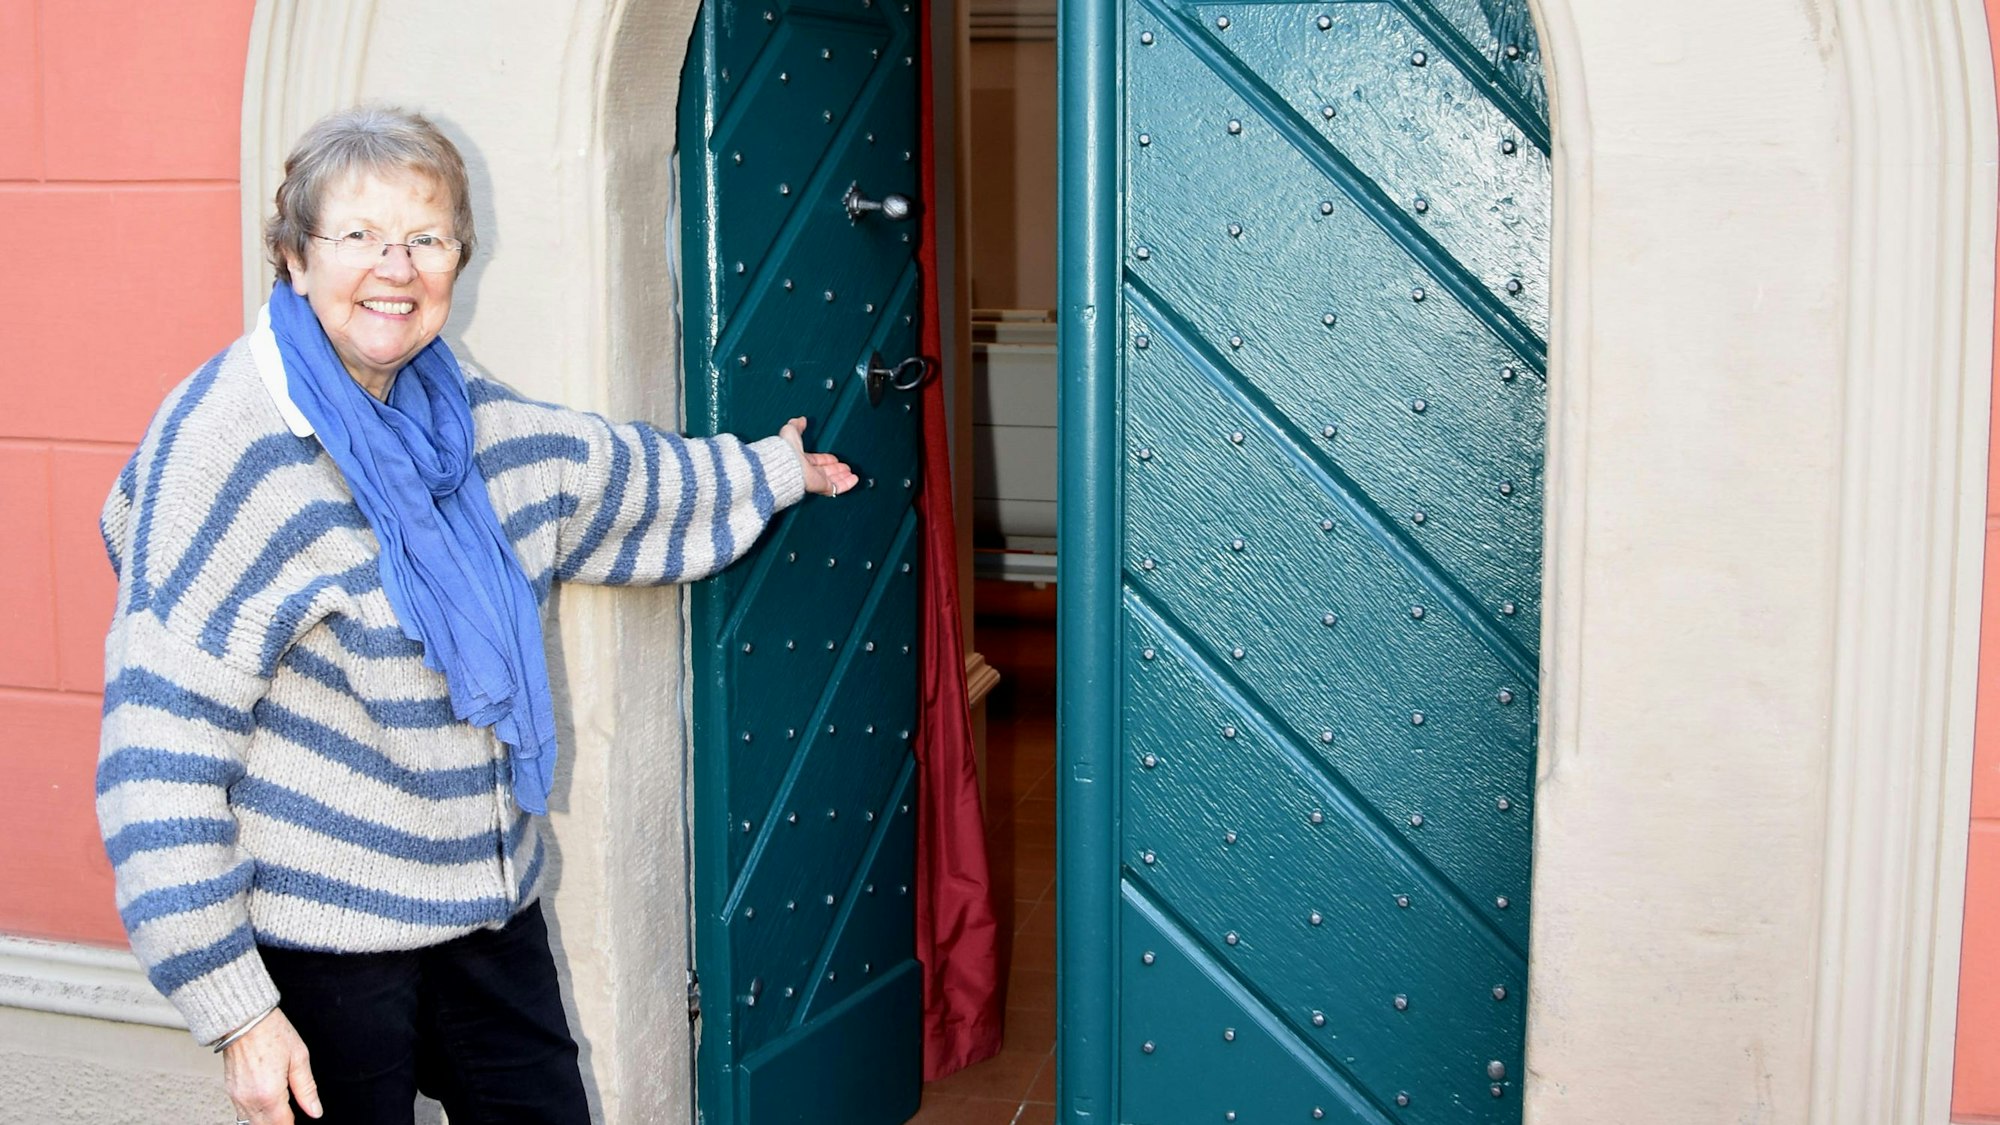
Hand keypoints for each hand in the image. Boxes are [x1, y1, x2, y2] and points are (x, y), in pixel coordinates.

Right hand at [224, 1008, 321, 1122]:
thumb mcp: (299, 1058)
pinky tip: (266, 1101)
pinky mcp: (230, 1091)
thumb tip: (315, 1110)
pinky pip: (242, 1112)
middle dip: (280, 1124)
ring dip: (267, 1120)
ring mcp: (237, 1096)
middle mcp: (250, 1099)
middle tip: (291, 1113)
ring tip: (281, 1108)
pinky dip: (255, 1112)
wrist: (244, 1019)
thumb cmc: (272, 1033)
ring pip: (252, 1123)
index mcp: (269, 1094)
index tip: (300, 1118)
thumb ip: (307, 1089)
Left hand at [780, 417, 859, 496]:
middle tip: (845, 467)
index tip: (834, 458)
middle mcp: (808, 471)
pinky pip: (837, 488)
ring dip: (843, 476)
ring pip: (833, 480)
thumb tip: (800, 419)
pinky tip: (854, 479)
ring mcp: (816, 480)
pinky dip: (847, 484)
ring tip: (852, 473)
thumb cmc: (786, 449)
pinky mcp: (823, 486)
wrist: (786, 463)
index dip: (826, 459)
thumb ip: (797, 425)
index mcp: (801, 459)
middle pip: (826, 472)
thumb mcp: (792, 432)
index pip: (816, 461)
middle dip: (836, 469)